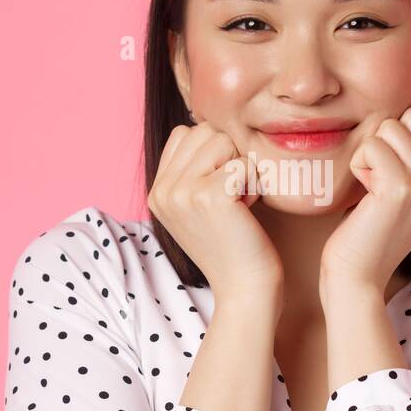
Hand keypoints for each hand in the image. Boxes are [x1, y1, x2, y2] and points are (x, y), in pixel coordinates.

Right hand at [148, 122, 282, 303]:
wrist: (245, 287)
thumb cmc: (234, 244)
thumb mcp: (199, 205)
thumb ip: (193, 169)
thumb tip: (204, 122)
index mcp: (157, 192)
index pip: (185, 134)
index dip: (214, 154)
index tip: (221, 192)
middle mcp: (162, 191)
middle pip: (205, 132)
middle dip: (229, 158)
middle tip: (233, 199)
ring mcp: (181, 193)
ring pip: (223, 141)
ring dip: (242, 169)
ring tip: (239, 203)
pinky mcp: (209, 196)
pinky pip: (243, 162)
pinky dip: (254, 183)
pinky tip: (248, 211)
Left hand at [320, 105, 410, 295]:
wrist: (357, 276)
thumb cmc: (368, 232)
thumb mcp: (405, 194)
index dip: (402, 136)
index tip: (390, 171)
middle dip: (385, 138)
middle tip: (377, 177)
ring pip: (391, 127)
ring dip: (369, 153)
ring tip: (370, 188)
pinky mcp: (400, 190)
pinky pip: (372, 146)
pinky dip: (358, 164)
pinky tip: (362, 194)